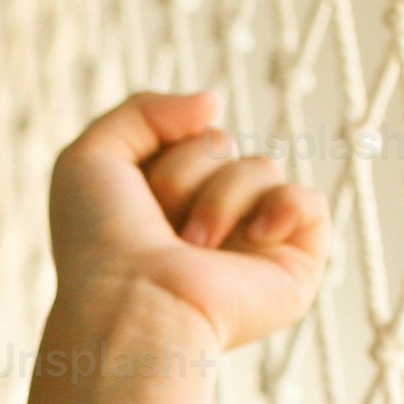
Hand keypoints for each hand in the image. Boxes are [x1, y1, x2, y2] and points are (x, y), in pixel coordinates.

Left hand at [47, 89, 326, 352]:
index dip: (161, 156)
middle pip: (221, 145)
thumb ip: (144, 111)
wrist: (133, 301)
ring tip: (193, 247)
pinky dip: (283, 208)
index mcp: (171, 205)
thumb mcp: (92, 157)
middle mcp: (214, 222)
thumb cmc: (102, 243)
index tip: (134, 201)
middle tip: (162, 227)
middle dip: (185, 174)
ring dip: (218, 199)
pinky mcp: (293, 266)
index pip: (189, 137)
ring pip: (261, 167)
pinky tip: (254, 237)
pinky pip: (310, 202)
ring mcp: (254, 243)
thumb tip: (214, 102)